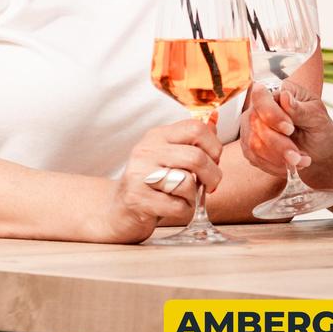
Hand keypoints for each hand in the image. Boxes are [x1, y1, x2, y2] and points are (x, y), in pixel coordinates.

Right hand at [97, 118, 224, 242]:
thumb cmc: (151, 183)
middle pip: (196, 157)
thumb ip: (192, 141)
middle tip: (211, 186)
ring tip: (186, 198)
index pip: (196, 128)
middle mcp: (146, 151)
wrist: (117, 210)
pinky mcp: (137, 199)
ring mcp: (139, 174)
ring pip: (187, 183)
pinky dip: (184, 211)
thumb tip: (215, 119)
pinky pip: (177, 206)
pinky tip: (174, 209)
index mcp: (157, 136)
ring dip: (195, 196)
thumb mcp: (170, 156)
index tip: (214, 162)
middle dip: (213, 175)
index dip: (214, 147)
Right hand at [241, 81, 332, 192]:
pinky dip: (275, 166)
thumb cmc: (320, 130)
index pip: (260, 96)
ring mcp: (251, 128)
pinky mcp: (250, 147)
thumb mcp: (318, 118)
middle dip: (280, 145)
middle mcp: (259, 108)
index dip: (271, 113)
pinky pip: (255, 158)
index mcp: (278, 93)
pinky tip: (291, 166)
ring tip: (301, 161)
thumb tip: (285, 96)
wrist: (320, 154)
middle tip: (300, 157)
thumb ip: (300, 109)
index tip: (290, 129)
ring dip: (279, 158)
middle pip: (257, 124)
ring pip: (254, 144)